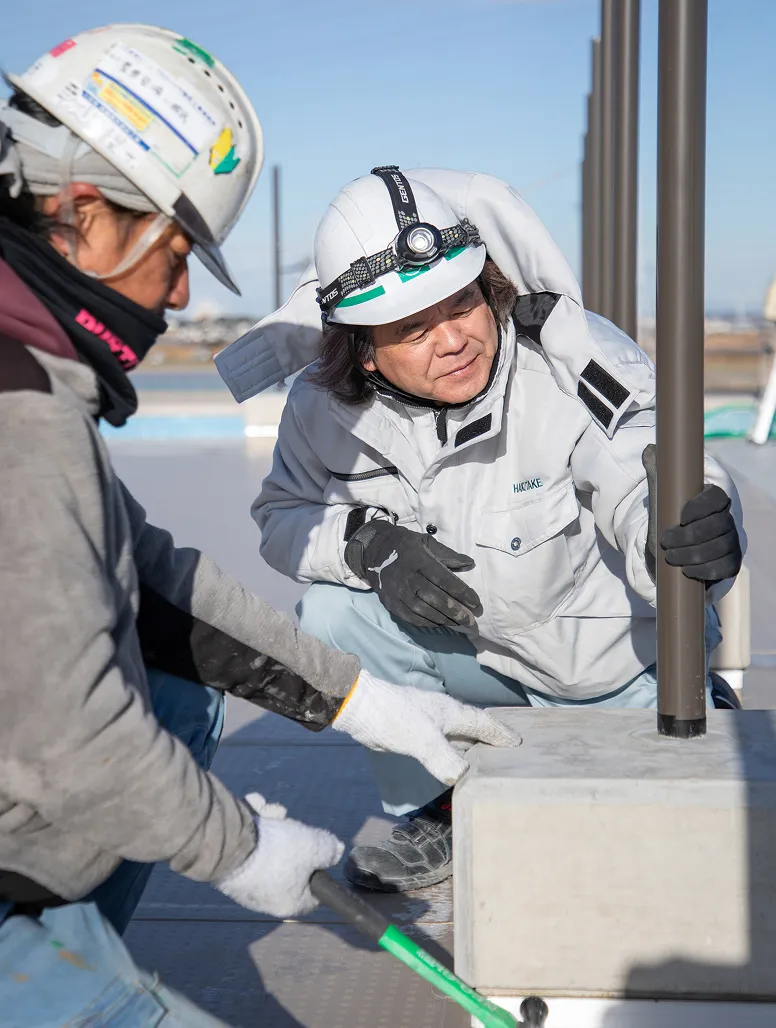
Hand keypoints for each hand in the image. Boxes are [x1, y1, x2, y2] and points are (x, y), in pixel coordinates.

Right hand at [214, 793, 343, 917]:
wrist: (229, 846)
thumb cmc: (278, 852)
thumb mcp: (314, 845)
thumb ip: (328, 848)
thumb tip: (336, 851)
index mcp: (289, 902)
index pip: (312, 892)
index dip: (319, 869)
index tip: (318, 850)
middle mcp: (266, 897)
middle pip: (290, 863)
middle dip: (291, 835)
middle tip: (289, 821)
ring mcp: (246, 882)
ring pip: (268, 847)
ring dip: (271, 823)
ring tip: (266, 811)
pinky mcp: (229, 866)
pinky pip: (249, 843)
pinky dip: (253, 824)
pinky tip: (253, 809)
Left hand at [331, 669, 516, 784]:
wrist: (359, 708)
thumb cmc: (393, 718)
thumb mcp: (423, 741)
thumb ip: (445, 759)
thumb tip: (464, 778)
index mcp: (451, 712)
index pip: (483, 723)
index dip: (501, 734)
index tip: (520, 742)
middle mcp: (445, 716)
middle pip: (475, 728)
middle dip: (492, 738)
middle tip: (511, 753)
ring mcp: (430, 723)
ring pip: (459, 736)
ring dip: (474, 746)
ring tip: (489, 761)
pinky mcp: (416, 732)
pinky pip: (445, 743)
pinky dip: (456, 752)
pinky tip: (455, 763)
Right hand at [345, 520, 481, 630]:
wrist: (372, 551)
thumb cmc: (404, 545)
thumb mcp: (425, 541)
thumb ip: (448, 554)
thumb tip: (470, 564)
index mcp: (418, 560)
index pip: (444, 579)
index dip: (462, 593)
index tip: (476, 602)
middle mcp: (407, 577)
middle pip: (435, 598)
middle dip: (456, 611)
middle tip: (471, 620)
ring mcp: (397, 592)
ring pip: (423, 610)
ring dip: (444, 619)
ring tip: (459, 624)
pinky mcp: (390, 603)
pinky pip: (411, 617)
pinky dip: (428, 622)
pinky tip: (440, 623)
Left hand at [642, 444, 741, 583]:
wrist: (679, 546)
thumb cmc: (671, 516)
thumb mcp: (662, 496)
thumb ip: (657, 473)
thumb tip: (649, 449)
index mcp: (714, 499)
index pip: (717, 499)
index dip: (701, 506)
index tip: (681, 516)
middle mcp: (728, 519)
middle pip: (719, 526)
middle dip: (690, 536)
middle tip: (666, 542)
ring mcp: (732, 541)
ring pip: (722, 547)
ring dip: (694, 554)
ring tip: (671, 557)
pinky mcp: (731, 563)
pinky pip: (726, 567)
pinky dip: (706, 571)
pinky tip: (688, 571)